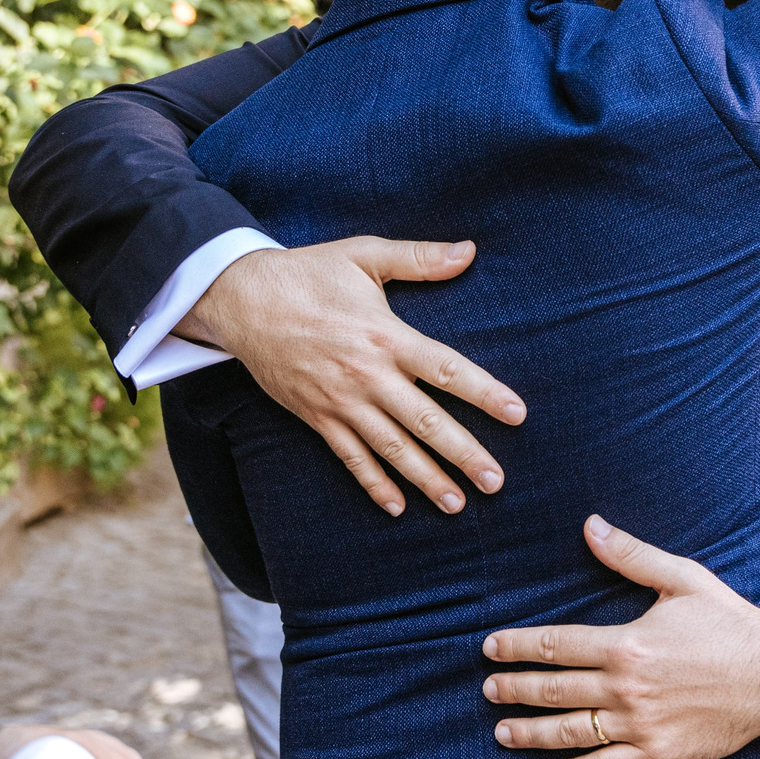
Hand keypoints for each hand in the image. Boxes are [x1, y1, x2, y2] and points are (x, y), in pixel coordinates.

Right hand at [178, 238, 525, 516]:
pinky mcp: (317, 417)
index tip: (517, 414)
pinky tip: (396, 506)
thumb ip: (419, 258)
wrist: (242, 299)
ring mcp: (340, 401)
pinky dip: (372, 483)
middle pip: (424, 421)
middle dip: (463, 453)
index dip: (483, 392)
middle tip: (496, 481)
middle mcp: (367, 374)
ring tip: (457, 503)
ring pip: (391, 448)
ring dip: (425, 478)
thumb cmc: (309, 273)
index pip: (445, 368)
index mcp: (385, 335)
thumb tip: (469, 251)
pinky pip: (349, 457)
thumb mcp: (364, 255)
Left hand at [480, 516, 759, 758]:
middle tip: (488, 689)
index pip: (555, 645)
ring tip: (501, 731)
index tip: (490, 649)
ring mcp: (640, 725)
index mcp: (627, 644)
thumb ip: (631, 556)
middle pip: (554, 691)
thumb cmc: (730, 624)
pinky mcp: (658, 754)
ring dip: (530, 733)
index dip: (517, 647)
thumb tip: (590, 526)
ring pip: (571, 732)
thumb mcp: (683, 580)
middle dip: (514, 689)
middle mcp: (627, 688)